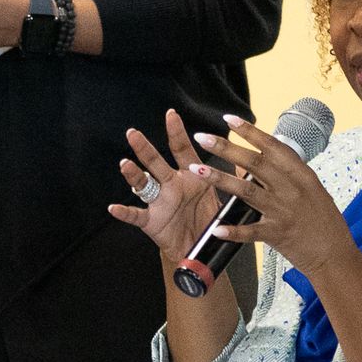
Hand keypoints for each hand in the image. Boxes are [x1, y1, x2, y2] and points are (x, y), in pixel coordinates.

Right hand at [109, 110, 224, 262]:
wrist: (201, 247)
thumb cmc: (210, 219)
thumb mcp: (224, 197)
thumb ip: (234, 179)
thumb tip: (247, 161)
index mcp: (190, 176)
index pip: (182, 150)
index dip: (176, 132)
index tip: (171, 114)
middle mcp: (172, 185)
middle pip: (156, 162)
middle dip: (144, 148)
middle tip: (132, 133)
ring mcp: (159, 202)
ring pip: (143, 185)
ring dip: (133, 175)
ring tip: (125, 164)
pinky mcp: (152, 221)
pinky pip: (136, 215)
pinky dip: (125, 212)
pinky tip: (114, 208)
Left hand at [187, 115, 354, 278]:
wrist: (335, 254)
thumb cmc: (324, 221)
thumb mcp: (312, 189)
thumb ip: (289, 174)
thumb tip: (263, 156)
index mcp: (302, 175)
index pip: (273, 147)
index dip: (250, 132)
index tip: (229, 119)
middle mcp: (292, 189)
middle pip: (254, 163)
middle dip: (226, 148)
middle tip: (203, 137)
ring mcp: (283, 211)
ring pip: (246, 191)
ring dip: (219, 179)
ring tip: (197, 169)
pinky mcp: (277, 234)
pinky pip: (250, 231)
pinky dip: (232, 231)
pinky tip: (217, 229)